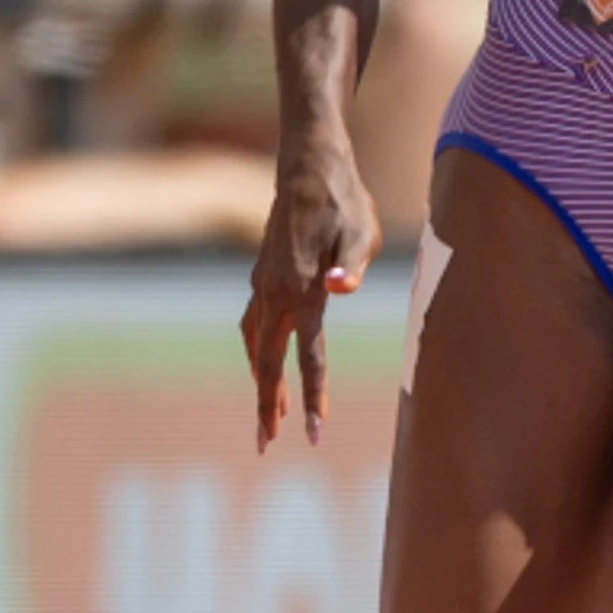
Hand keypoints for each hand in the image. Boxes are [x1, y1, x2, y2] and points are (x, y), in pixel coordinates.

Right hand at [241, 140, 378, 449]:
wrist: (308, 167)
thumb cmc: (344, 201)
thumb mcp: (360, 230)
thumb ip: (353, 264)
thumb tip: (344, 288)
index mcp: (303, 288)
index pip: (308, 356)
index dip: (311, 397)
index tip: (313, 433)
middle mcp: (275, 291)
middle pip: (267, 362)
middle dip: (268, 406)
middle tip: (266, 445)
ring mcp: (263, 283)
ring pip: (255, 345)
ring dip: (260, 382)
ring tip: (269, 417)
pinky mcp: (261, 275)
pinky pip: (252, 324)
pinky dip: (255, 351)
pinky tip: (260, 364)